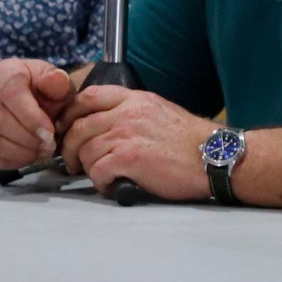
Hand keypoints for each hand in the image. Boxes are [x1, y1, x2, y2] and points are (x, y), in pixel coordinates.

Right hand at [0, 58, 76, 169]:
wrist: (33, 99)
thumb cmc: (45, 91)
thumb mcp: (57, 83)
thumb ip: (59, 83)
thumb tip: (56, 79)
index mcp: (5, 73)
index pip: (11, 94)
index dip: (31, 117)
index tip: (50, 134)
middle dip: (27, 138)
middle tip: (49, 146)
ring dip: (19, 152)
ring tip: (40, 152)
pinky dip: (10, 161)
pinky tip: (28, 156)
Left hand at [59, 86, 213, 200]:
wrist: (216, 157)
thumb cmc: (190, 142)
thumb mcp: (159, 111)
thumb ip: (130, 112)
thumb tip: (104, 125)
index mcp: (134, 99)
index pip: (88, 96)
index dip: (69, 114)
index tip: (65, 129)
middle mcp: (127, 112)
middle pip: (79, 126)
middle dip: (70, 148)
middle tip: (73, 163)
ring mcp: (127, 134)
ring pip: (85, 150)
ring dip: (87, 168)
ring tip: (101, 176)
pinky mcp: (130, 158)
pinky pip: (98, 170)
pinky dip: (100, 182)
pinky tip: (112, 185)